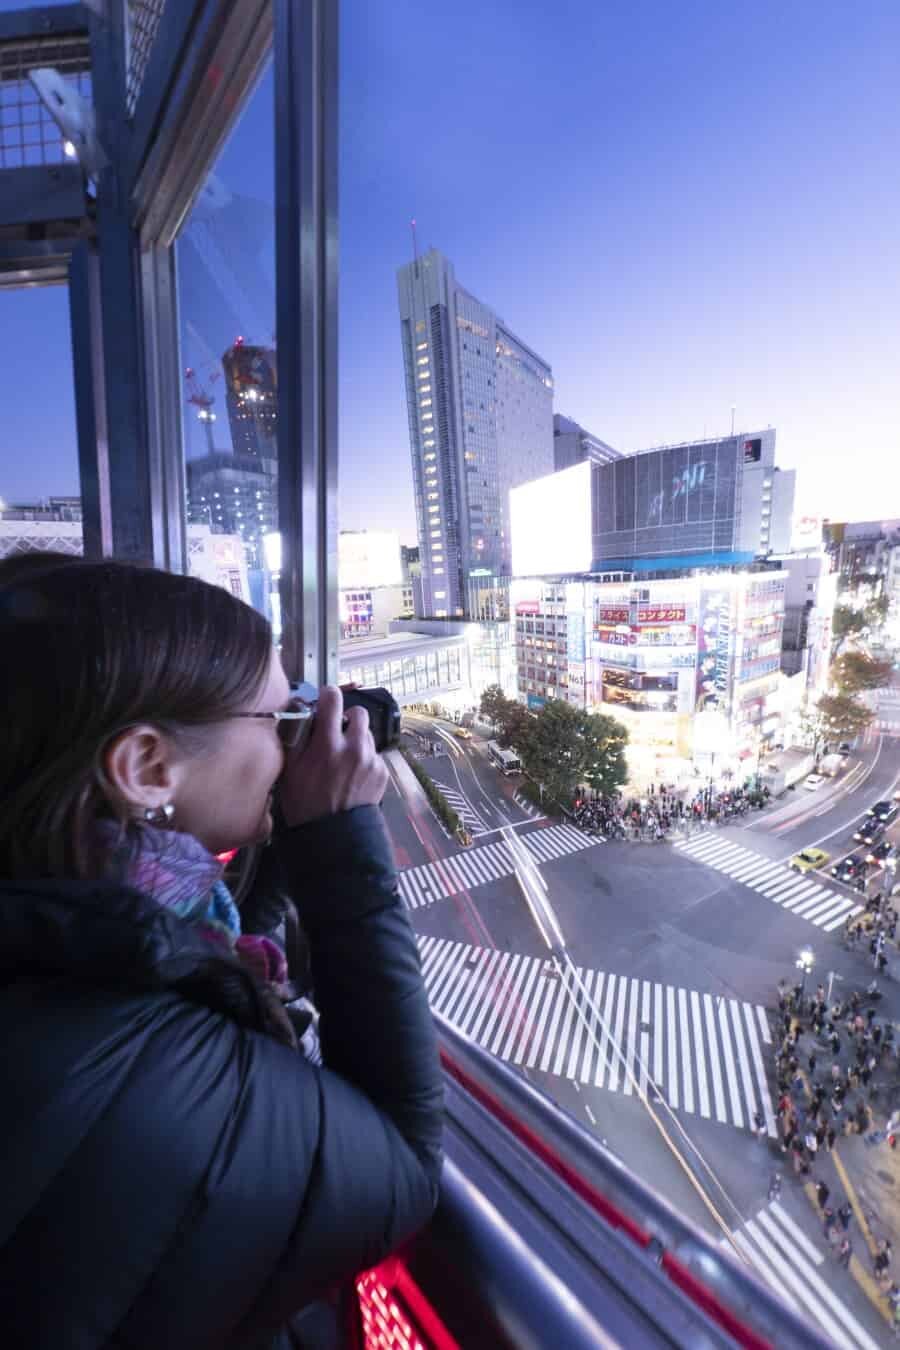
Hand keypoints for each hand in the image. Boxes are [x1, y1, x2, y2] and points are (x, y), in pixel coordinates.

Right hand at [279, 685, 387, 826]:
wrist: (333, 836)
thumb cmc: (306, 806)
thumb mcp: (290, 770)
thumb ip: (297, 737)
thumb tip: (301, 713)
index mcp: (328, 745)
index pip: (333, 699)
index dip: (328, 695)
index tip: (325, 700)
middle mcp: (354, 749)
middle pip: (359, 712)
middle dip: (347, 718)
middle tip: (336, 732)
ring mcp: (371, 760)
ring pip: (367, 734)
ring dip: (355, 739)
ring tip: (342, 758)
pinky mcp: (382, 772)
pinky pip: (374, 754)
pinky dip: (364, 758)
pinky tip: (352, 774)